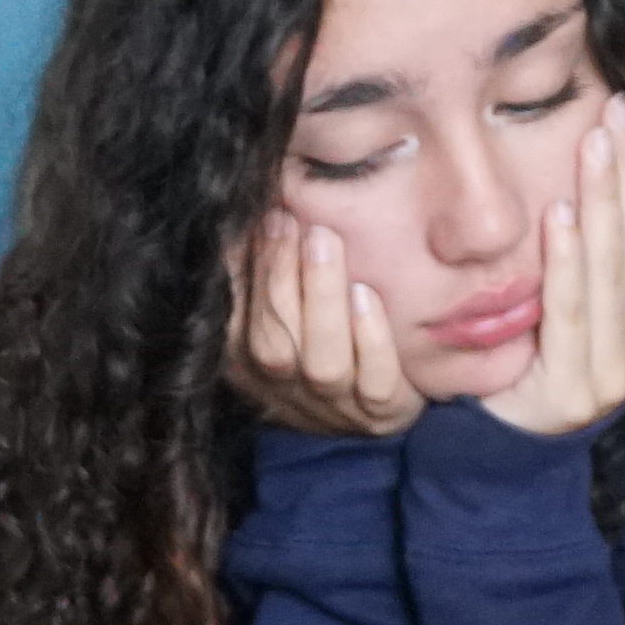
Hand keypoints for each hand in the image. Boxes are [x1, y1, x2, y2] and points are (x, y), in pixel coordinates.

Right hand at [228, 214, 422, 439]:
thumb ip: (263, 268)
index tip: (255, 221)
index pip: (233, 327)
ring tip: (323, 241)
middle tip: (289, 220)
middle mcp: (288, 393)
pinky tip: (365, 294)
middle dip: (277, 278)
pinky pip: (376, 384)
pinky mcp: (384, 413)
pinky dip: (369, 339)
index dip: (241, 276)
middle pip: (272, 346)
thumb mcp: (287, 305)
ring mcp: (337, 408)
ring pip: (323, 364)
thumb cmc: (332, 332)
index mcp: (252, 369)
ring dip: (320, 298)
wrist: (391, 395)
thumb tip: (244, 210)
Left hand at [478, 94, 624, 439]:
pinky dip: (567, 259)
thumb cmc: (532, 365)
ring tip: (592, 147)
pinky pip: (571, 310)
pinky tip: (560, 213)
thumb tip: (595, 170)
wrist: (501, 455)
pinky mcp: (576, 388)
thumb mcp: (572, 307)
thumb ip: (592, 260)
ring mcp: (618, 372)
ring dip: (603, 202)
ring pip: (612, 270)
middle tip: (613, 115)